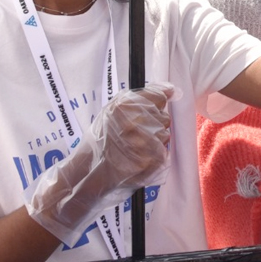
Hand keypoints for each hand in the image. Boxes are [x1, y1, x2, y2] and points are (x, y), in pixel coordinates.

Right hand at [26, 82, 173, 241]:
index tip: (146, 114)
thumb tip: (171, 90)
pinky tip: (139, 158)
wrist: (89, 172)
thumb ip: (143, 97)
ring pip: (165, 136)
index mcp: (123, 106)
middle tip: (136, 135)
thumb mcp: (112, 110)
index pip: (158, 98)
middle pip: (164, 118)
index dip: (154, 106)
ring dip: (155, 142)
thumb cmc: (102, 139)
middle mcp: (133, 122)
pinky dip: (154, 157)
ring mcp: (141, 143)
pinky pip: (163, 154)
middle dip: (154, 125)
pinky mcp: (147, 162)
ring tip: (136, 148)